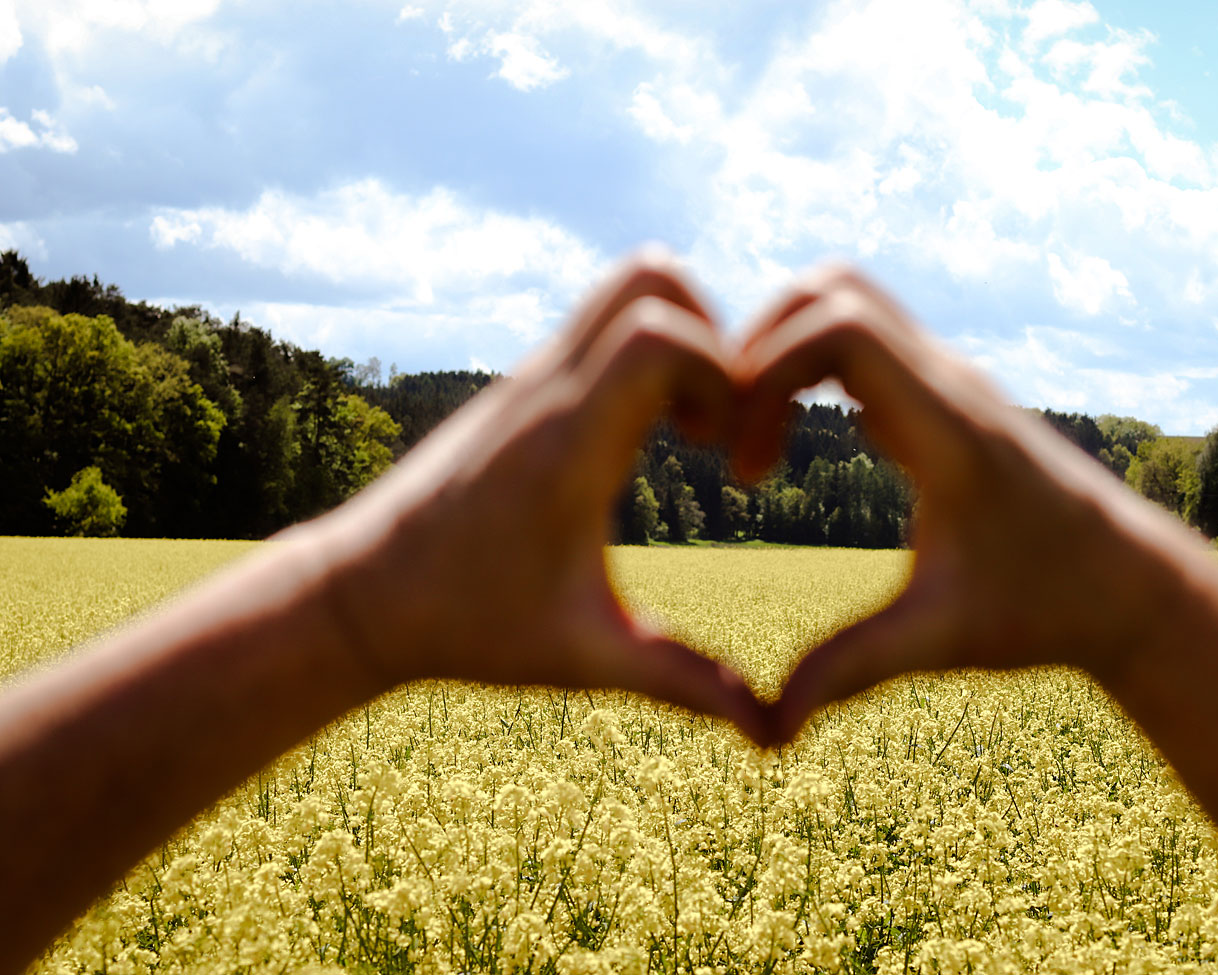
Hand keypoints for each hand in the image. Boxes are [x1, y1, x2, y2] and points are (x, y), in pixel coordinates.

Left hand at [304, 251, 773, 745]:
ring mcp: (528, 379)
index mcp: (568, 446)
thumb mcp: (584, 659)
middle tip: (718, 420)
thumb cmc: (465, 626)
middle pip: (649, 275)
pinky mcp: (520, 388)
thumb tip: (771, 731)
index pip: (658, 336)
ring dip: (678, 337)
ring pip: (621, 288)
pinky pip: (597, 327)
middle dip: (713, 332)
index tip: (724, 449)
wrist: (357, 596)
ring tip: (688, 429)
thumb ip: (683, 684)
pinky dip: (643, 357)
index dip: (722, 371)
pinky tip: (643, 441)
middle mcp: (548, 392)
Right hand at [731, 265, 1203, 743]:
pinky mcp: (943, 393)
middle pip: (833, 288)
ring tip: (757, 438)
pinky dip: (810, 367)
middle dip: (758, 345)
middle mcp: (948, 382)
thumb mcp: (942, 640)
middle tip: (734, 435)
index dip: (765, 374)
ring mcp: (948, 379)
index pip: (842, 329)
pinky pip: (863, 338)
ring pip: (848, 301)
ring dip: (782, 350)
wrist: (1131, 583)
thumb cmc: (1046, 607)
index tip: (746, 465)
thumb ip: (851, 671)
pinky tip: (799, 445)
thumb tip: (767, 732)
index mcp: (947, 427)